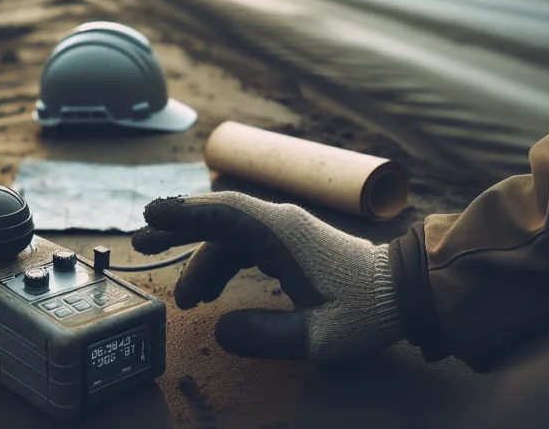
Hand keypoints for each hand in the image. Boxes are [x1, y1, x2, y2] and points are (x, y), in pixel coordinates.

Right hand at [131, 192, 401, 359]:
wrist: (407, 292)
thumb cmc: (369, 311)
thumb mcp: (319, 335)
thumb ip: (266, 335)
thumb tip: (219, 330)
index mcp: (283, 233)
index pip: (223, 213)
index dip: (183, 213)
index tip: (149, 215)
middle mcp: (280, 222)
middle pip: (217, 218)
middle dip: (177, 228)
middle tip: (141, 242)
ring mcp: (285, 230)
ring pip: (228, 235)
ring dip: (200, 259)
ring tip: (183, 299)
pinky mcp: (290, 242)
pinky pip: (243, 244)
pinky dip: (221, 263)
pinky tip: (209, 291)